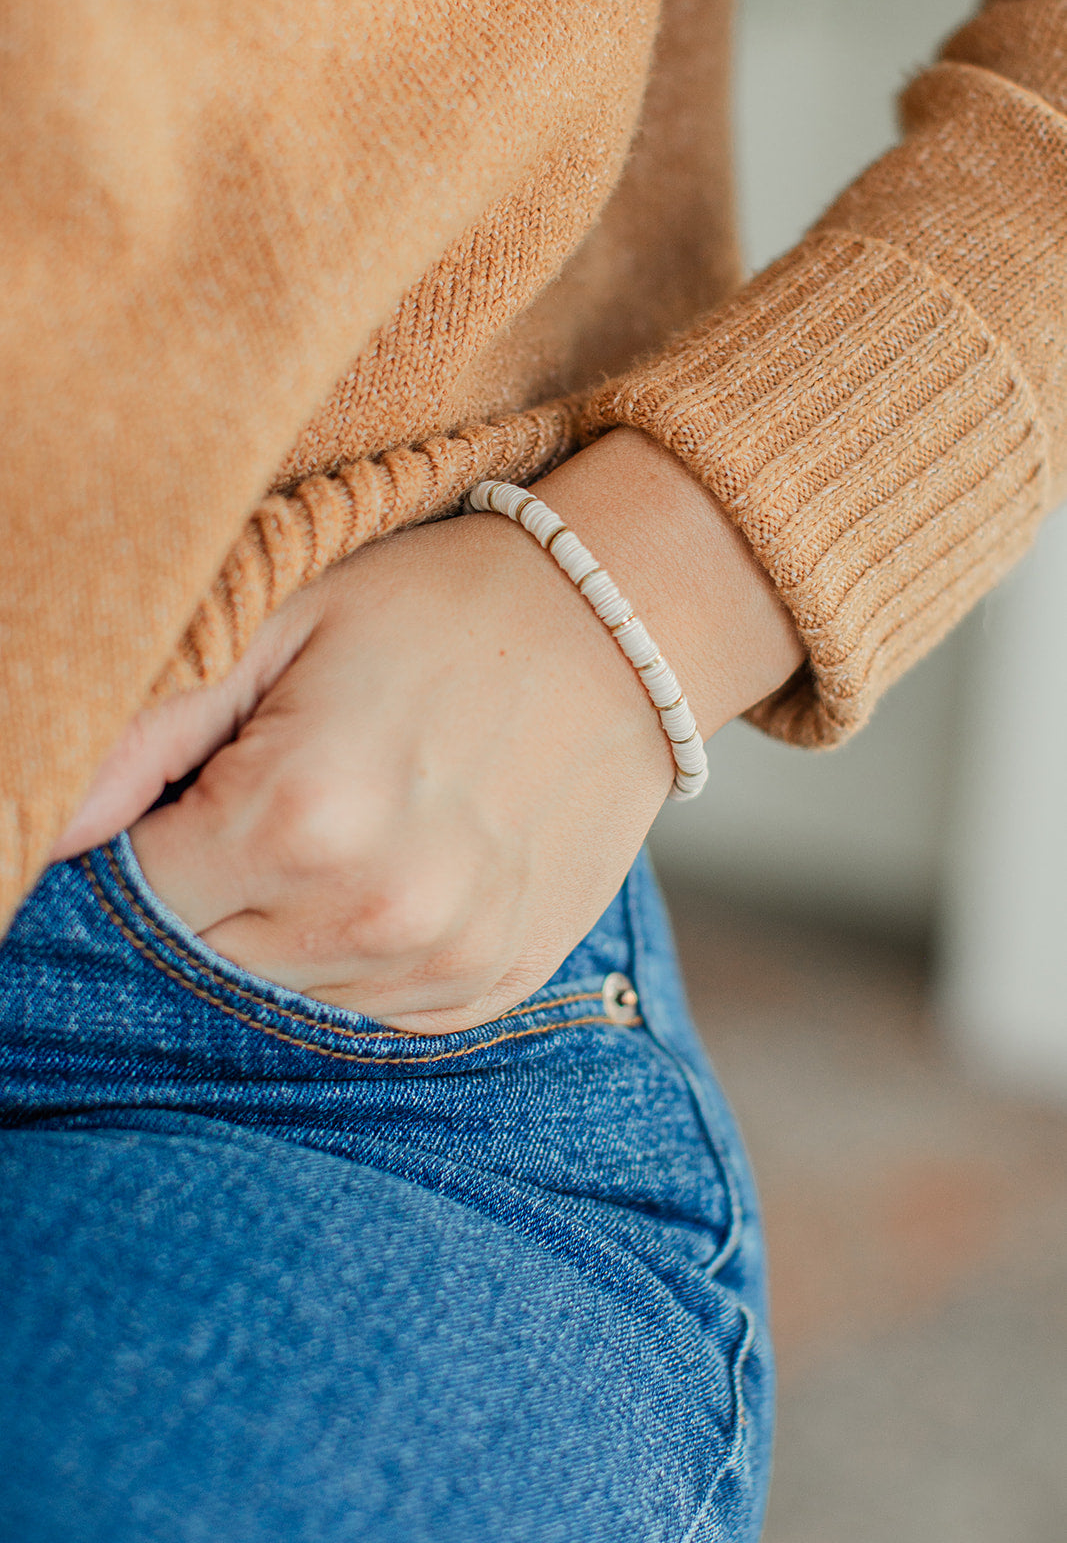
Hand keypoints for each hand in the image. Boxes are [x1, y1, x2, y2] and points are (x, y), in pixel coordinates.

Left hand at [54, 431, 802, 1031]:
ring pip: (281, 995)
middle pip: (203, 957)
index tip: (184, 791)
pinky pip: (370, 1012)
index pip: (139, 889)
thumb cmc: (439, 606)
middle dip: (202, 890)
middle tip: (256, 805)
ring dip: (275, 930)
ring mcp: (445, 960)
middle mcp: (375, 911)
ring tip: (335, 827)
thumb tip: (46, 828)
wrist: (624, 627)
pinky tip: (384, 872)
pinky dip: (350, 958)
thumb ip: (148, 728)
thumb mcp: (283, 620)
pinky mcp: (494, 984)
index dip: (140, 840)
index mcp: (302, 813)